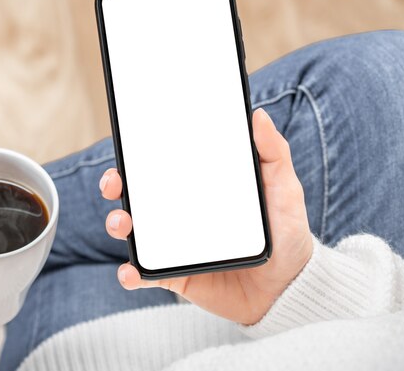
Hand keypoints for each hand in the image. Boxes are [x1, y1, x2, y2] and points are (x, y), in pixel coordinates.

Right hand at [100, 108, 312, 324]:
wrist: (289, 287)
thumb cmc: (285, 232)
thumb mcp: (283, 188)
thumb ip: (273, 153)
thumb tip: (258, 116)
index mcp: (198, 189)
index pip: (160, 167)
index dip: (138, 157)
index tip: (126, 148)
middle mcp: (179, 214)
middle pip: (136, 195)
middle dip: (115, 185)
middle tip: (114, 184)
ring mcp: (174, 245)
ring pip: (134, 232)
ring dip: (118, 224)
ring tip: (122, 224)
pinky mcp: (175, 276)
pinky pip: (145, 274)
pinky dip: (131, 273)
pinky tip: (132, 271)